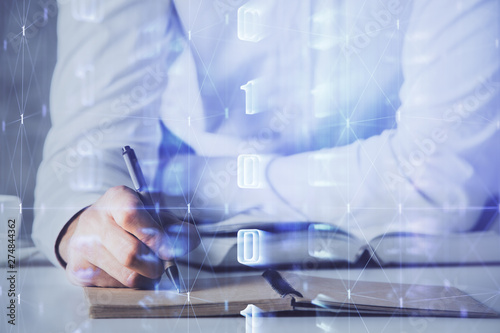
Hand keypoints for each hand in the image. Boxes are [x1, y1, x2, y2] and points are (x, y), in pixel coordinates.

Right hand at [58, 186, 198, 287]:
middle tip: (160, 265)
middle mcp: (94, 219)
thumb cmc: (129, 220)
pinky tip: (124, 271)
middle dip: (154, 265)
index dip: (155, 236)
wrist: (90, 229)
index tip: (168, 250)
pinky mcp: (77, 269)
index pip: (132, 215)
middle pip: (130, 253)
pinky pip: (114, 287)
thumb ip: (173, 224)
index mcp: (116, 198)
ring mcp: (82, 245)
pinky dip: (128, 284)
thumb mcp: (152, 213)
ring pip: (126, 275)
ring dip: (144, 277)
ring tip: (144, 267)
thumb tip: (191, 239)